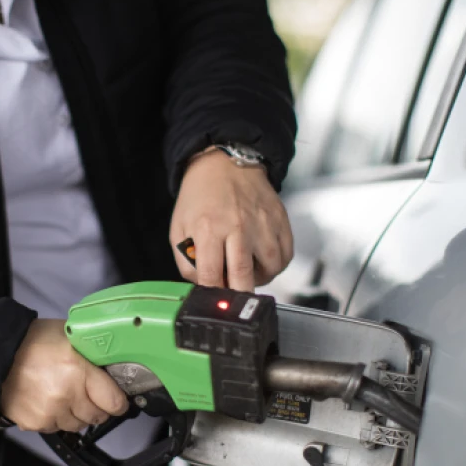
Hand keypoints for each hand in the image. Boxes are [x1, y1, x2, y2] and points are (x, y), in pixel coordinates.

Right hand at [1, 319, 128, 432]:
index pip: (113, 401)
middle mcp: (66, 395)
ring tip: (66, 396)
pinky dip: (57, 419)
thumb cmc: (33, 341)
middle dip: (97, 408)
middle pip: (97, 416)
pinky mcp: (36, 423)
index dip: (118, 402)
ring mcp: (50, 412)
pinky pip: (57, 429)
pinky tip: (49, 401)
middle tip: (89, 395)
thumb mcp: (70, 336)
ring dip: (77, 415)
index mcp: (78, 370)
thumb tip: (113, 366)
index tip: (117, 400)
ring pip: (78, 425)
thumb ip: (92, 353)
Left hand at [170, 149, 292, 290]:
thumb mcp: (179, 228)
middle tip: (234, 298)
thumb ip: (186, 262)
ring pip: (270, 269)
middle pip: (244, 277)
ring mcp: (263, 224)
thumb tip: (201, 286)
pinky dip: (276, 266)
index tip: (214, 301)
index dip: (213, 294)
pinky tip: (262, 260)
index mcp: (208, 229)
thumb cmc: (200, 198)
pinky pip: (285, 256)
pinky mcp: (280, 220)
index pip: (211, 275)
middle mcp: (238, 227)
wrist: (224, 164)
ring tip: (247, 271)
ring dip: (259, 279)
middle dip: (239, 295)